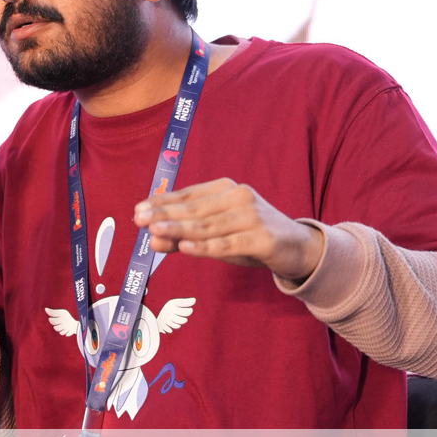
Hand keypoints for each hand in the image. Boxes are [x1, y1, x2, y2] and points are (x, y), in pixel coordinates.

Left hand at [134, 178, 323, 280]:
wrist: (297, 248)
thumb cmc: (250, 237)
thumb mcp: (217, 235)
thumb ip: (186, 236)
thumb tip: (152, 239)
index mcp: (226, 189)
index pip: (188, 195)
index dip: (162, 202)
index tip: (138, 210)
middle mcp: (239, 197)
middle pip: (195, 209)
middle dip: (165, 215)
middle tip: (140, 220)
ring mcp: (252, 216)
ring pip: (208, 226)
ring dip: (179, 229)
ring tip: (155, 231)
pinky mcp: (263, 238)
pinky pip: (228, 243)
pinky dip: (205, 246)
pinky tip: (186, 247)